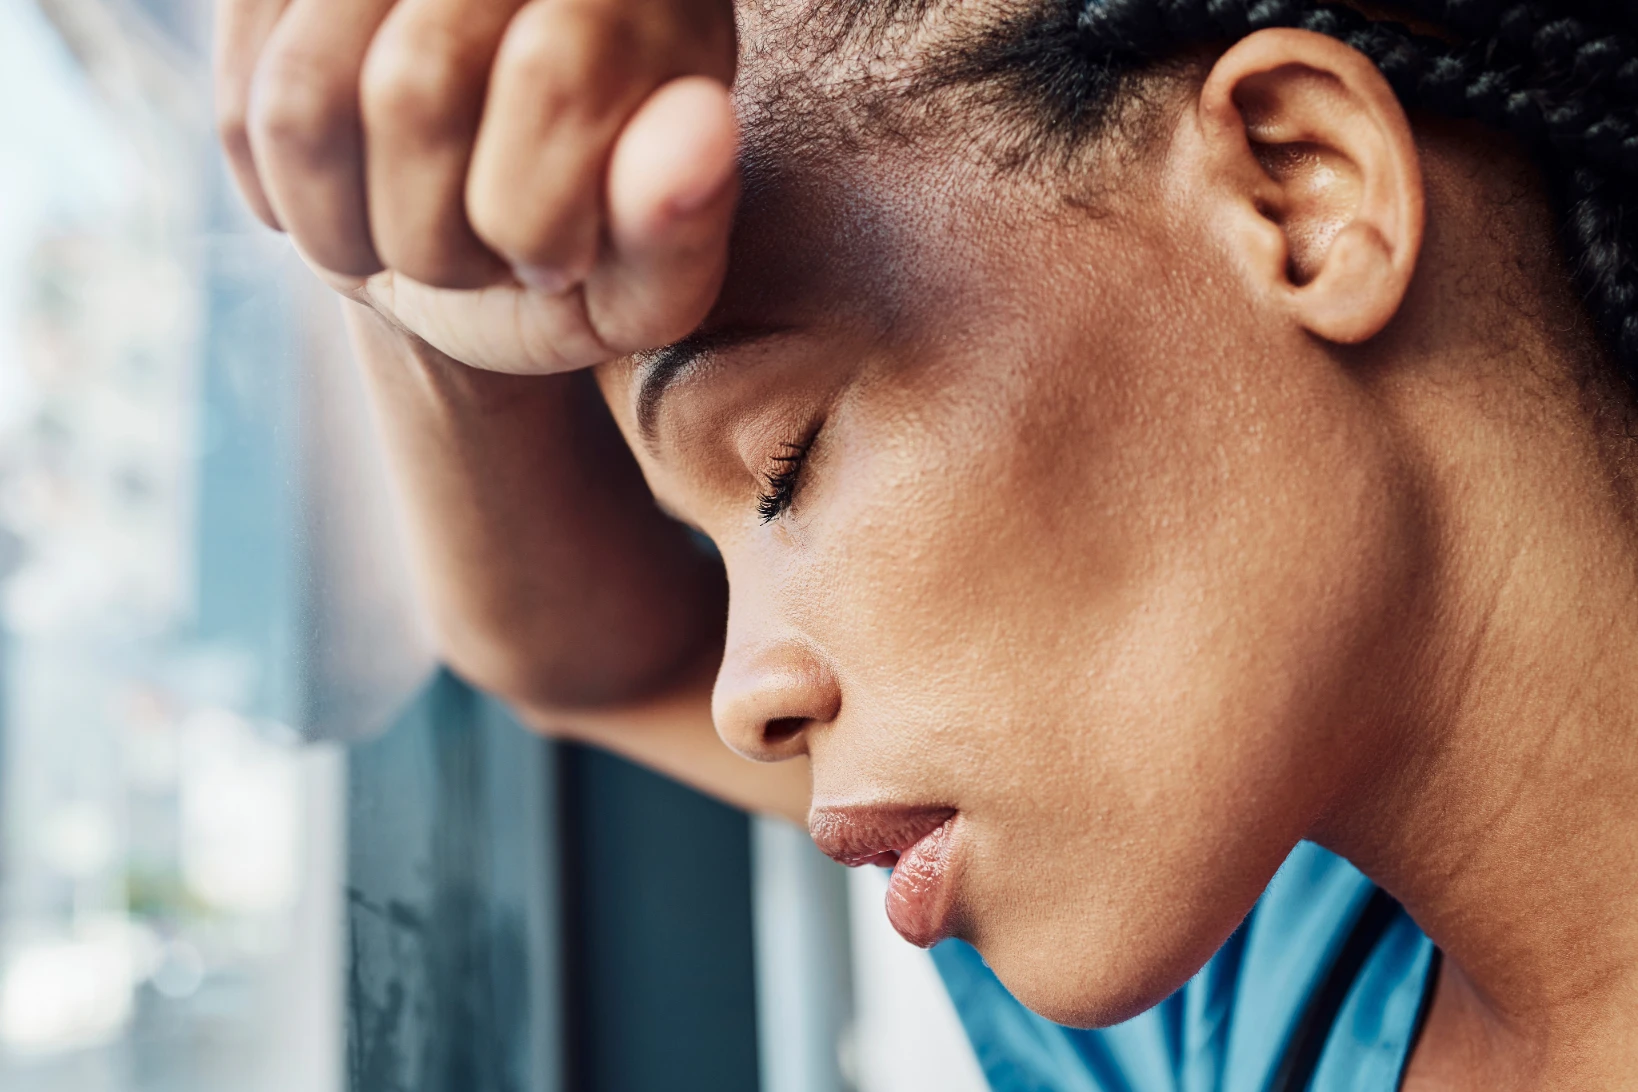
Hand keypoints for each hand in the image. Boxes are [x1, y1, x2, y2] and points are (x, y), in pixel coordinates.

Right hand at [214, 0, 738, 371]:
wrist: (469, 216)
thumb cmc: (579, 251)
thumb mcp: (646, 280)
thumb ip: (679, 230)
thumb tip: (697, 134)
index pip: (552, 74)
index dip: (538, 219)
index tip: (554, 264)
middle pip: (413, 86)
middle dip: (436, 241)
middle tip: (476, 261)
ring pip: (305, 96)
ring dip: (347, 231)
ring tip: (408, 248)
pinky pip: (240, 102)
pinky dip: (285, 197)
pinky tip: (349, 206)